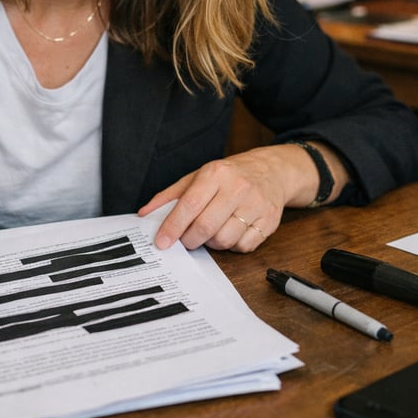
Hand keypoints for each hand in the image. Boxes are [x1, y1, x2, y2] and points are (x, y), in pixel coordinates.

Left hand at [138, 145, 299, 252]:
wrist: (272, 171)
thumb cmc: (229, 175)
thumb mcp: (197, 176)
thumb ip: (170, 195)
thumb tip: (145, 214)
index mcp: (216, 174)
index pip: (189, 205)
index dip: (173, 226)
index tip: (161, 242)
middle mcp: (238, 187)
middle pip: (206, 226)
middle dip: (190, 239)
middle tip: (187, 239)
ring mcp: (256, 204)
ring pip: (224, 240)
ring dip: (212, 242)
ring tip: (212, 230)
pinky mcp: (269, 220)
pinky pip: (243, 246)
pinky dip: (232, 245)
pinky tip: (231, 231)